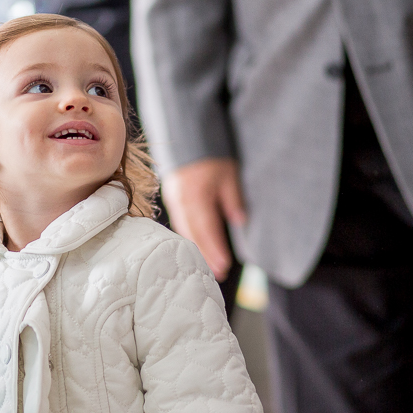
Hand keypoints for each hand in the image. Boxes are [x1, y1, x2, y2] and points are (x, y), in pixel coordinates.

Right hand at [161, 158, 246, 280]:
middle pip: (193, 234)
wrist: (187, 138)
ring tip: (210, 266)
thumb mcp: (229, 174)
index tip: (225, 266)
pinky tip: (197, 246)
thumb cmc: (211, 156)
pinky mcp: (172, 199)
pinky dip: (189, 237)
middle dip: (206, 255)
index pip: (206, 228)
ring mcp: (174, 201)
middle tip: (219, 274)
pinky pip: (180, 223)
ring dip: (197, 249)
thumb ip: (233, 199)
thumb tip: (240, 222)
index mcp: (196, 195)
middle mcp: (181, 201)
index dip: (215, 248)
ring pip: (184, 231)